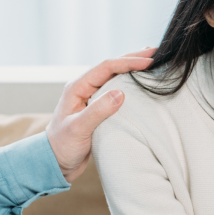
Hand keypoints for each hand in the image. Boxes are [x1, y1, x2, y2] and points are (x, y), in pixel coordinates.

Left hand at [46, 47, 156, 181]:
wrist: (56, 162)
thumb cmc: (63, 146)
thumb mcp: (79, 129)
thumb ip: (98, 111)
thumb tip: (121, 93)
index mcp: (77, 87)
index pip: (105, 67)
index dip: (128, 62)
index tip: (148, 61)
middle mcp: (84, 88)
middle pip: (111, 66)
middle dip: (133, 58)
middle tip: (156, 52)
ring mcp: (91, 97)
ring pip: (115, 76)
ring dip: (132, 67)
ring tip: (151, 60)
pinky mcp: (98, 107)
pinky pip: (116, 89)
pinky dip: (130, 82)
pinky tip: (141, 81)